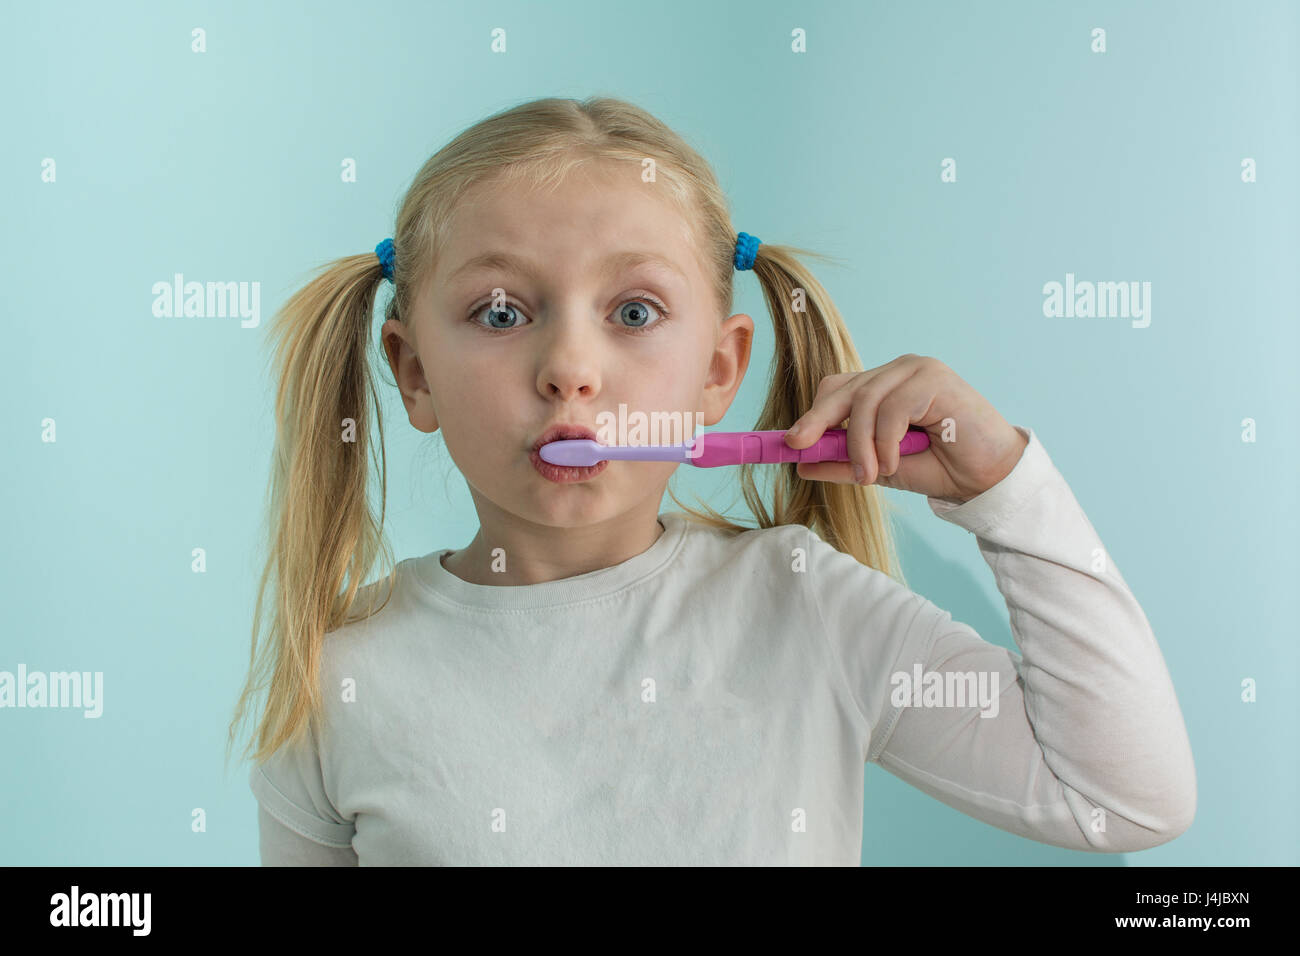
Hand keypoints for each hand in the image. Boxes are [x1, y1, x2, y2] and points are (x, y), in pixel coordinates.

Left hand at [784, 354, 1027, 502]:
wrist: (986, 478)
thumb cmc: (939, 467)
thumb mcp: (879, 469)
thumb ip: (842, 463)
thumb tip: (800, 464)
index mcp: (884, 385)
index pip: (836, 390)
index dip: (812, 415)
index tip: (789, 444)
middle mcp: (899, 371)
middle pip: (844, 389)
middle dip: (817, 421)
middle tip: (799, 447)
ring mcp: (917, 369)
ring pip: (866, 400)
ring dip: (860, 444)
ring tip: (868, 476)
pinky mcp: (934, 378)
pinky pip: (893, 407)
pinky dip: (885, 440)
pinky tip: (891, 463)